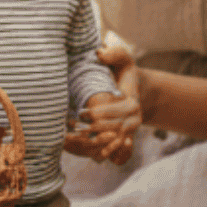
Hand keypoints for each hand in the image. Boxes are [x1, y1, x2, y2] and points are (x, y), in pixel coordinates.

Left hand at [64, 45, 142, 164]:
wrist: (132, 91)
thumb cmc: (123, 73)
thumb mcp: (123, 59)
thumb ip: (114, 53)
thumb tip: (99, 53)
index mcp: (133, 103)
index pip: (113, 112)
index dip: (96, 113)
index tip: (80, 112)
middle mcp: (134, 120)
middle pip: (111, 130)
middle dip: (91, 129)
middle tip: (72, 127)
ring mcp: (130, 132)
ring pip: (111, 143)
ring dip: (93, 144)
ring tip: (75, 140)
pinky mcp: (125, 140)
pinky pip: (116, 153)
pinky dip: (104, 153)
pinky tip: (91, 153)